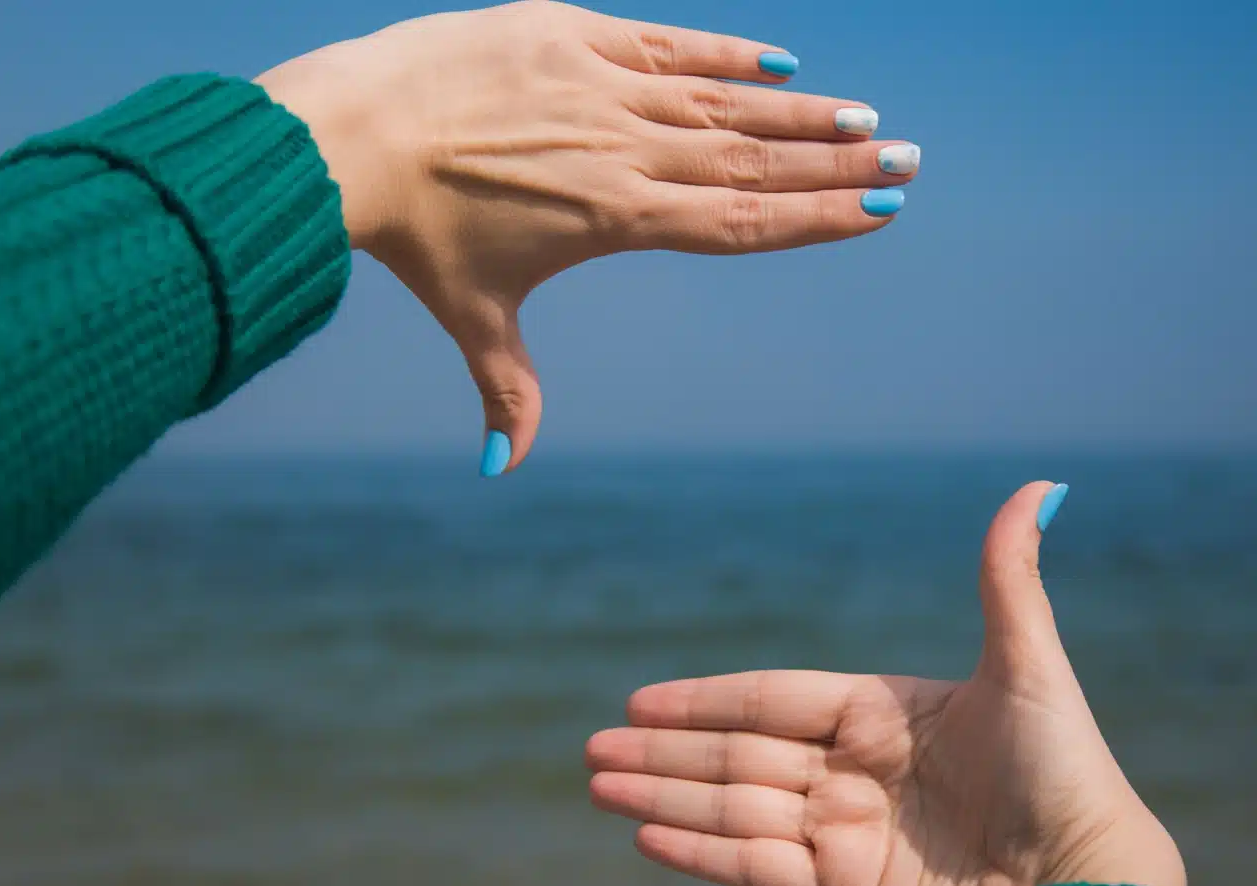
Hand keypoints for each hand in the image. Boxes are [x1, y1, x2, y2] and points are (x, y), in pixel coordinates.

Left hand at [256, 1, 918, 474]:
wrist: (349, 136)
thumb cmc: (413, 236)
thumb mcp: (473, 315)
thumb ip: (507, 391)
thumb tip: (502, 470)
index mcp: (617, 219)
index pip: (740, 221)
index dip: (814, 219)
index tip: (878, 213)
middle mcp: (626, 152)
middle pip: (753, 162)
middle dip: (836, 167)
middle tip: (907, 162)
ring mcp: (600, 88)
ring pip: (723, 103)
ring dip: (799, 116)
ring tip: (864, 122)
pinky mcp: (569, 34)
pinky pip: (667, 45)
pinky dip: (726, 53)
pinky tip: (782, 64)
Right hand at [585, 482, 1186, 885]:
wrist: (1086, 882)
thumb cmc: (1067, 772)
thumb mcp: (1031, 670)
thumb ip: (1008, 583)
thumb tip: (1038, 486)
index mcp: (883, 717)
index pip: (775, 702)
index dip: (708, 700)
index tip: (643, 701)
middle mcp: (856, 775)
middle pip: (741, 756)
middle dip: (664, 753)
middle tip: (593, 749)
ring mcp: (848, 836)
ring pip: (737, 809)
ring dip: (665, 798)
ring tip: (599, 786)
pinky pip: (759, 866)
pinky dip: (702, 853)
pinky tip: (647, 838)